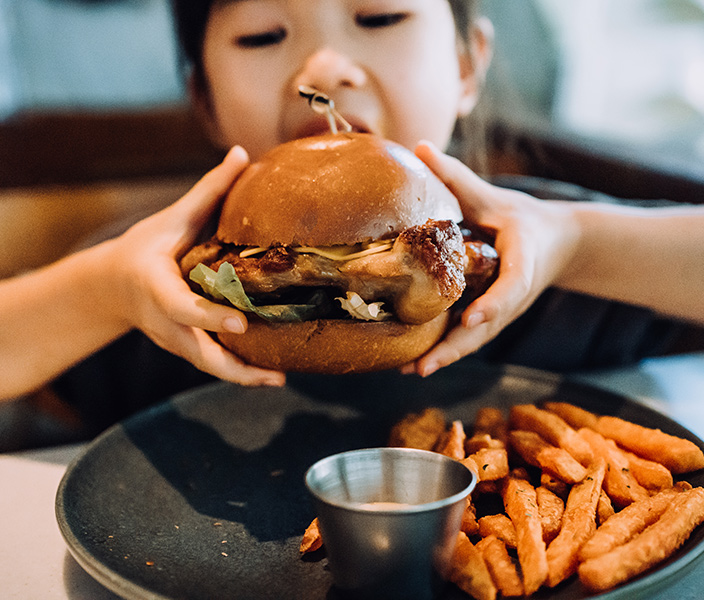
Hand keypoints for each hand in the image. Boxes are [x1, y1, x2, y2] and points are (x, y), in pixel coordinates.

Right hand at [106, 146, 285, 386]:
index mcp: (158, 288)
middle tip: (273, 374)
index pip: (184, 308)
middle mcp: (166, 321)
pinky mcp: (184, 347)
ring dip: (243, 376)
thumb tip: (241, 153)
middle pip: (199, 353)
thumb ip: (208, 191)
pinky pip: (212, 364)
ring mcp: (174, 340)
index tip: (240, 322)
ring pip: (208, 366)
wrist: (112, 285)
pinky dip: (238, 371)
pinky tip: (270, 373)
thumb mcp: (172, 218)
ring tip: (280, 379)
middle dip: (234, 367)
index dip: (210, 317)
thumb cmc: (145, 248)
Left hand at [402, 142, 579, 376]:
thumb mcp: (496, 198)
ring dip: (445, 357)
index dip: (495, 303)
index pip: (512, 286)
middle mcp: (513, 295)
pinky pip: (469, 336)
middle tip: (423, 366)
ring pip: (475, 339)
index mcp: (523, 263)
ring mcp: (503, 310)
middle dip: (455, 348)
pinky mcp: (493, 317)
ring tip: (411, 371)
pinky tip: (415, 362)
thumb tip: (420, 147)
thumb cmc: (524, 219)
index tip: (475, 316)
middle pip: (486, 327)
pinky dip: (446, 350)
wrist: (559, 243)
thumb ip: (459, 179)